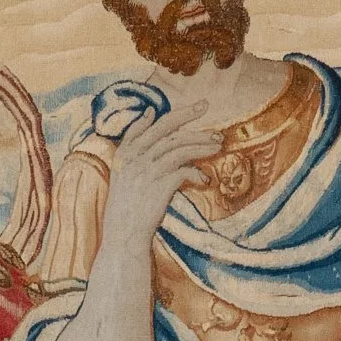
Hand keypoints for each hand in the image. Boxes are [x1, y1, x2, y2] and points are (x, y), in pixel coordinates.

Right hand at [101, 100, 226, 252]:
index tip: (194, 108)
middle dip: (188, 115)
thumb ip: (134, 140)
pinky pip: (184, 171)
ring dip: (201, 143)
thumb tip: (150, 112)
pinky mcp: (160, 186)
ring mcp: (148, 170)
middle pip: (167, 129)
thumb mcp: (123, 169)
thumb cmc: (126, 205)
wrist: (123, 235)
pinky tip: (204, 179)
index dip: (174, 115)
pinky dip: (196, 174)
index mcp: (126, 152)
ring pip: (179, 147)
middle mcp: (136, 157)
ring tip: (217, 144)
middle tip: (206, 106)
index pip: (151, 125)